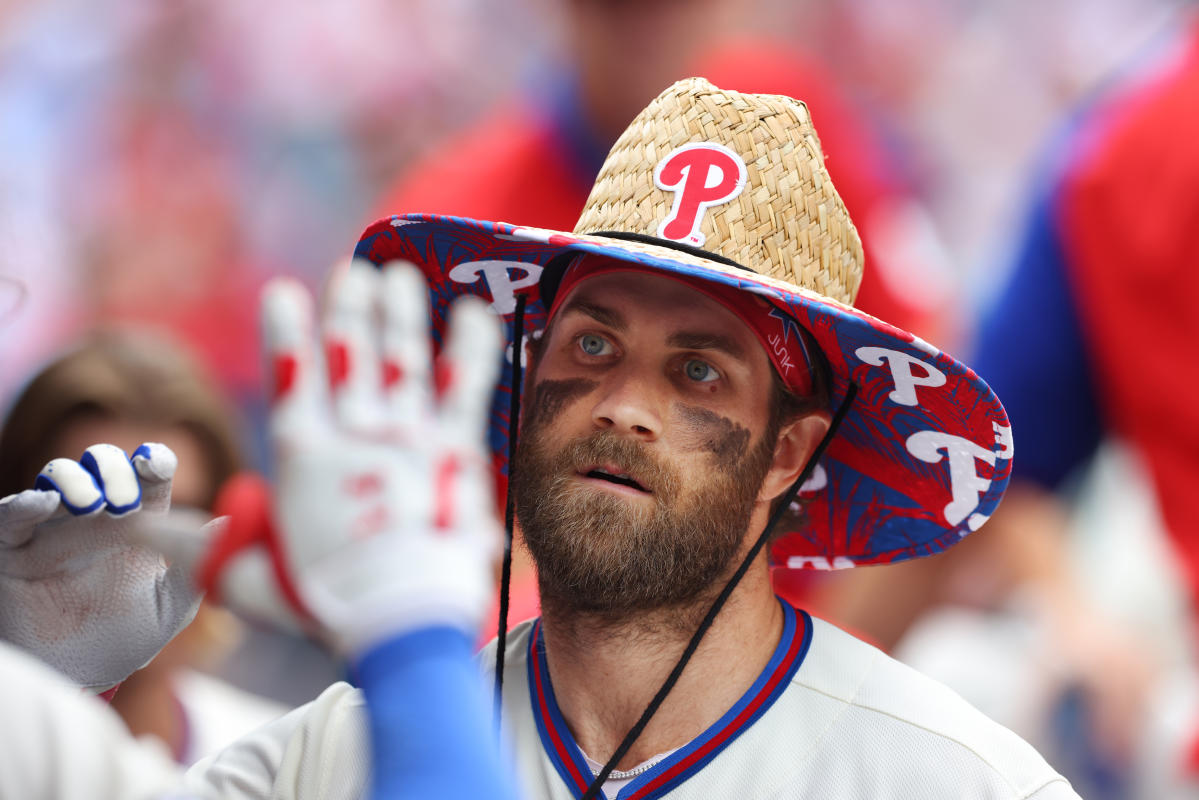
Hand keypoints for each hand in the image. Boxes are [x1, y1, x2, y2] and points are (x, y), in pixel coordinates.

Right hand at [0, 443, 198, 689]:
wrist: (78, 677)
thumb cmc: (128, 638)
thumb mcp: (170, 607)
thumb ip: (195, 567)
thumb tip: (229, 527)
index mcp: (138, 521)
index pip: (148, 476)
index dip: (152, 462)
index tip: (156, 464)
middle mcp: (94, 514)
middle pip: (103, 466)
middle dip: (114, 470)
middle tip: (124, 499)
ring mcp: (52, 527)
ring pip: (57, 479)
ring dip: (73, 479)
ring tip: (90, 503)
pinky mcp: (12, 550)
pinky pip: (10, 516)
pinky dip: (23, 504)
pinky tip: (41, 503)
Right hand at [195, 260, 504, 654]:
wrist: (400, 617)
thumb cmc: (326, 605)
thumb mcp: (251, 582)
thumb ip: (212, 554)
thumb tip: (159, 541)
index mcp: (304, 458)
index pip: (292, 378)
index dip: (287, 333)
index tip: (284, 291)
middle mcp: (355, 436)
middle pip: (352, 355)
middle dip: (351, 308)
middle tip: (355, 272)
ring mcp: (407, 438)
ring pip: (402, 359)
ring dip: (401, 314)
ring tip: (400, 274)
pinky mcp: (454, 450)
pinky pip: (465, 386)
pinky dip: (472, 348)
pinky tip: (476, 312)